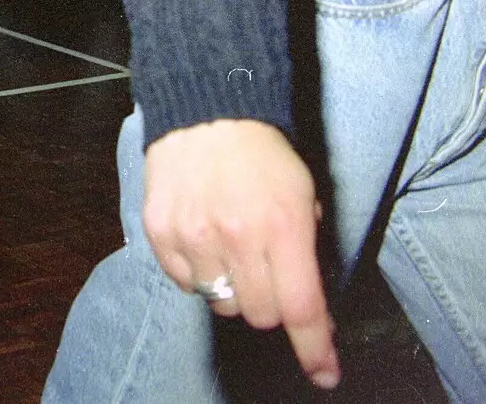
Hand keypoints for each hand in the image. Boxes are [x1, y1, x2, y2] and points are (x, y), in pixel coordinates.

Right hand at [144, 120, 338, 390]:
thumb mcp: (303, 195)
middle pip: (260, 315)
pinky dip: (199, 275)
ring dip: (234, 289)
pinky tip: (204, 242)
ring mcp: (193, 236)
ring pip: (222, 303)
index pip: (302, 309)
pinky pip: (185, 284)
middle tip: (268, 275)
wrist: (205, 110)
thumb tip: (310, 308)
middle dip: (271, 305)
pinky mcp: (160, 231)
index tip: (325, 375)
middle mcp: (236, 237)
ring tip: (232, 251)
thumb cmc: (263, 155)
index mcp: (282, 227)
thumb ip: (307, 251)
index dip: (316, 350)